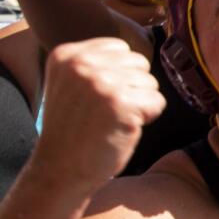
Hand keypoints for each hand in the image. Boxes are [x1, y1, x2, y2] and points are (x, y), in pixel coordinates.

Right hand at [34, 38, 165, 193]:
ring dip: (140, 103)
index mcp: (67, 55)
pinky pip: (157, 101)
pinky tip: (123, 128)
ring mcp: (102, 82)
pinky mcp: (122, 102)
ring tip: (113, 120)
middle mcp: (83, 64)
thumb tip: (136, 54)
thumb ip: (96, 63)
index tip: (98, 98)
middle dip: (132, 87)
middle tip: (107, 112)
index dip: (120, 74)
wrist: (60, 170)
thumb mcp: (70, 84)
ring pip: (150, 82)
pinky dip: (148, 117)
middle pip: (138, 63)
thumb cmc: (73, 130)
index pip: (120, 48)